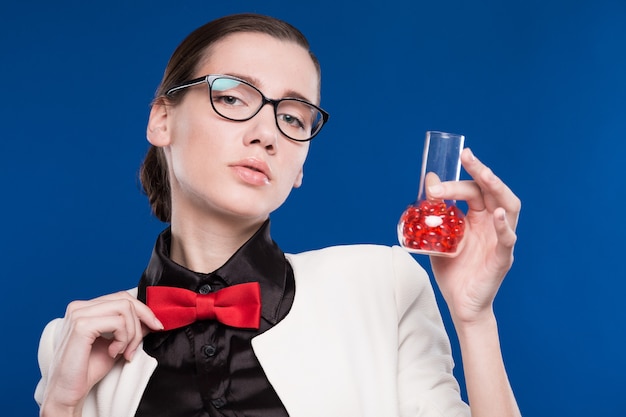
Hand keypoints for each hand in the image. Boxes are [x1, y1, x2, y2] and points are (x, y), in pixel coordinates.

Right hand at [41, 291, 162, 414]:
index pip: (122, 298)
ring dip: (132, 334)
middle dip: (140, 322)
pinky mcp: (81, 326)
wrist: (68, 392)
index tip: (157, 326)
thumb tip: (150, 319)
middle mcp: (79, 307)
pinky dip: (123, 339)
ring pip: (125, 309)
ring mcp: (78, 314)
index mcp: (85, 308)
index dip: (143, 310)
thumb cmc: (88, 369)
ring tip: (123, 352)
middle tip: (136, 346)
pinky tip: (113, 353)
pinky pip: (118, 322)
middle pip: (125, 300)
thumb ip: (129, 328)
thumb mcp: (116, 343)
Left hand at [427, 148, 520, 324]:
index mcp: (479, 218)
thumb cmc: (452, 271)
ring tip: (485, 175)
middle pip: (493, 192)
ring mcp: (500, 240)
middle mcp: (493, 225)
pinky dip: (505, 227)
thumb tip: (427, 182)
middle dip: (481, 173)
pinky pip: (508, 240)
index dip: (457, 180)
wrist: (460, 304)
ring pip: (510, 208)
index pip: (474, 190)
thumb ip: (433, 213)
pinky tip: (500, 216)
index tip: (436, 177)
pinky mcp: (503, 259)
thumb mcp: (438, 237)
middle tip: (467, 157)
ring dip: (498, 189)